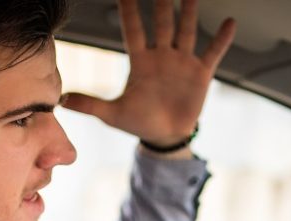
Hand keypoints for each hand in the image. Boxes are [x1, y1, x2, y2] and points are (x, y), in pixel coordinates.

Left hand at [61, 0, 235, 145]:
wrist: (164, 137)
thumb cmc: (138, 122)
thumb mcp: (113, 114)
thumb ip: (91, 104)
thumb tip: (61, 100)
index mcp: (140, 62)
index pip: (133, 29)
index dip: (129, 9)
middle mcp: (161, 56)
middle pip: (162, 23)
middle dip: (162, 3)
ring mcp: (182, 62)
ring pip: (186, 30)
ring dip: (189, 12)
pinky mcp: (200, 74)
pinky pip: (212, 53)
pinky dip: (221, 40)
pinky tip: (229, 23)